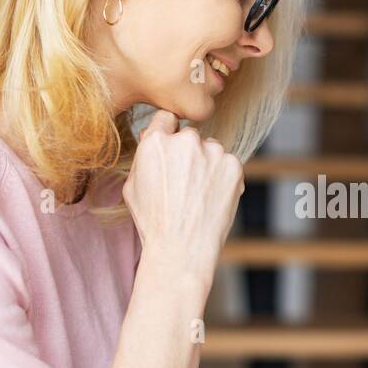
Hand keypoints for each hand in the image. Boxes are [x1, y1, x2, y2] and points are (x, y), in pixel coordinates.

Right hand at [122, 109, 243, 280]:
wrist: (182, 249)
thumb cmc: (153, 221)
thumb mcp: (133, 185)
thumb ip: (145, 155)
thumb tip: (154, 135)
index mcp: (155, 141)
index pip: (166, 118)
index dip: (168, 134)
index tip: (171, 150)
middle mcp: (185, 140)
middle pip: (190, 136)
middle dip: (188, 152)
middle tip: (185, 182)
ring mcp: (213, 152)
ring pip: (212, 149)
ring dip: (208, 164)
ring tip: (199, 195)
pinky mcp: (234, 166)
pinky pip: (228, 164)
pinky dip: (224, 177)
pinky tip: (212, 198)